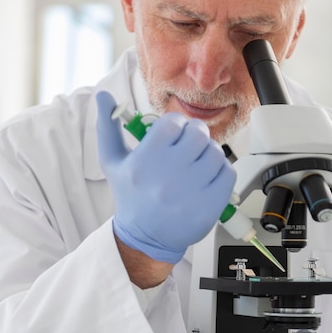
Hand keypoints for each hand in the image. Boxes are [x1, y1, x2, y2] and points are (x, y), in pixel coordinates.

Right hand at [96, 91, 235, 263]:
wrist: (145, 237)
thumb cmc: (131, 196)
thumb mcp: (113, 162)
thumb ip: (108, 126)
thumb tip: (103, 95)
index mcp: (145, 159)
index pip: (174, 123)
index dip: (177, 126)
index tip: (174, 136)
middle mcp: (168, 174)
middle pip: (199, 134)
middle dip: (195, 137)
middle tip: (189, 149)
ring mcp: (191, 191)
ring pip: (215, 153)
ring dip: (209, 155)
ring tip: (197, 166)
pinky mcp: (210, 205)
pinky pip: (228, 173)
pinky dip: (221, 172)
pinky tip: (207, 179)